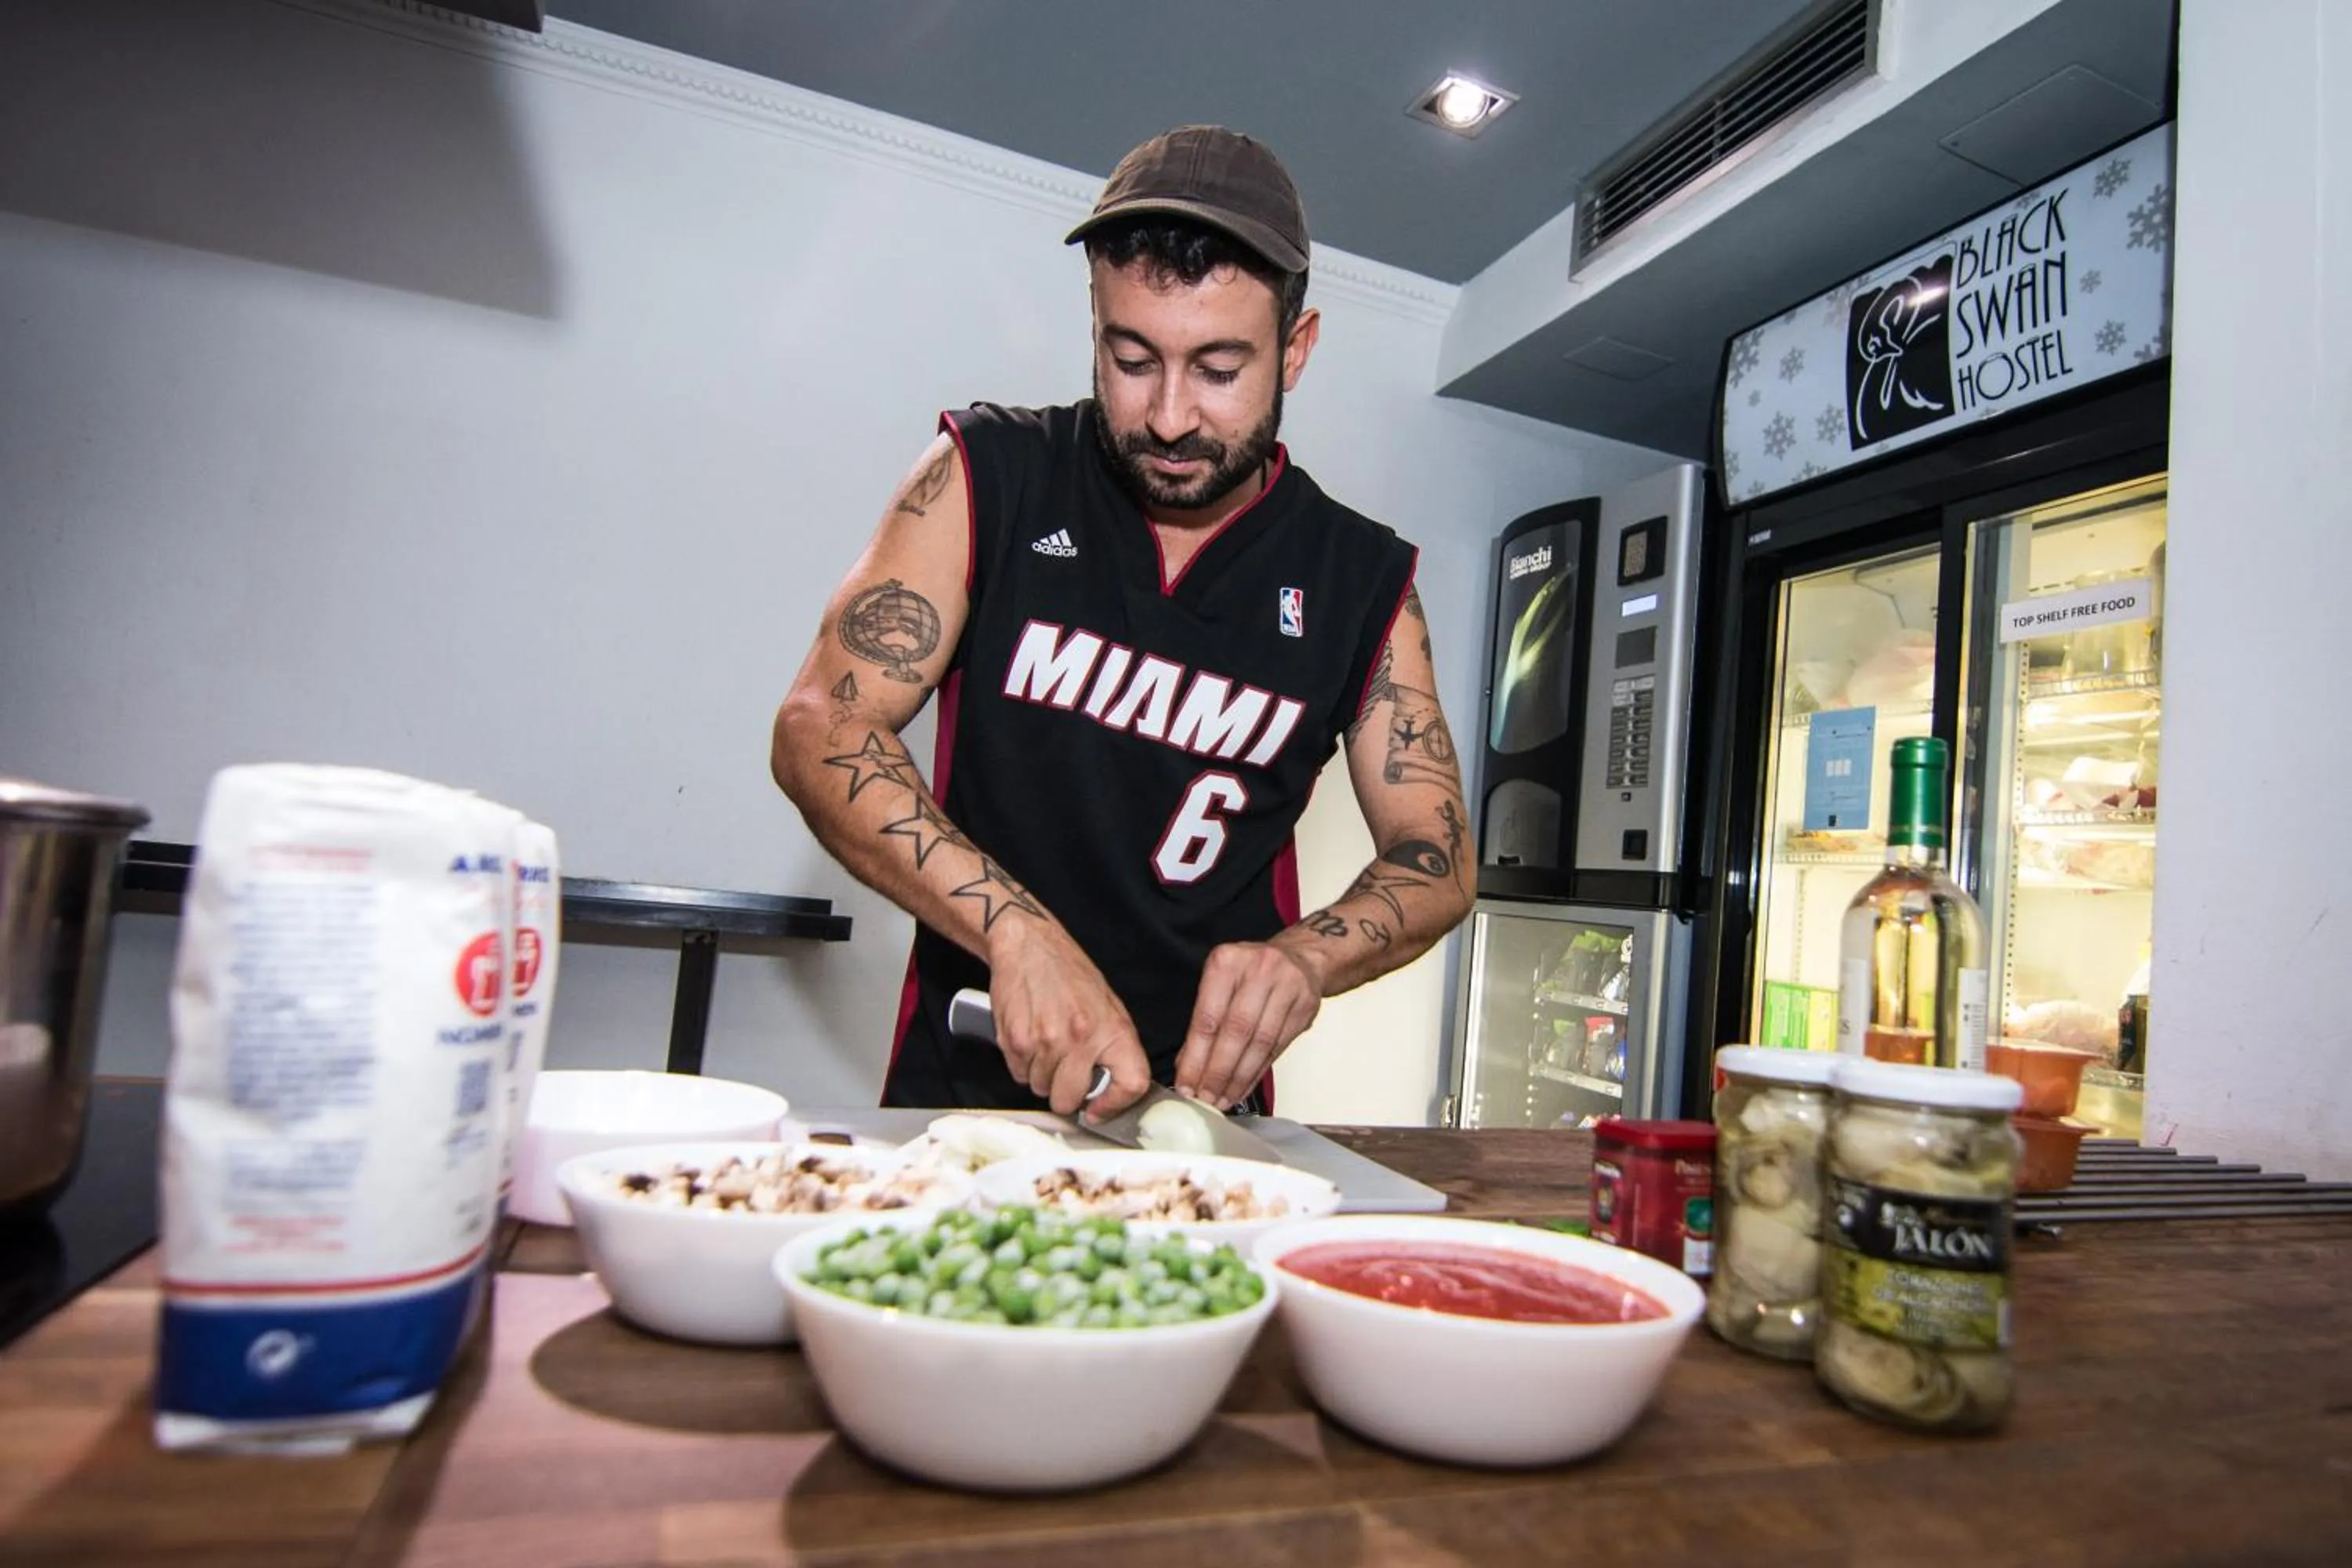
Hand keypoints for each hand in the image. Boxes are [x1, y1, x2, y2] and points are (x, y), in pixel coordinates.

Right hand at [985, 922, 1152, 1117]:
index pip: (1131, 1084)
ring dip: (1042, 1076)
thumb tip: (1115, 1090)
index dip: (1115, 1105)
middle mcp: (1079, 1038)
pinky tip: (1030, 1038)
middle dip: (1066, 1093)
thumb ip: (1113, 1048)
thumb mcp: (1108, 1005)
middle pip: (1069, 1100)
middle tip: (1065, 1072)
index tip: (1099, 1109)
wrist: (1028, 945)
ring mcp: (1044, 1041)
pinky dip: (1023, 1064)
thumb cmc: (1069, 974)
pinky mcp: (1014, 1041)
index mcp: (1112, 1028)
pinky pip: (1019, 1075)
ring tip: (1046, 1045)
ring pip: (1040, 1089)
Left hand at [1174, 941, 1322, 1110]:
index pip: (1208, 1017)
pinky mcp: (1306, 1006)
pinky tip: (1243, 1087)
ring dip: (1239, 1078)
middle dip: (1218, 1072)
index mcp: (1227, 962)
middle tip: (1205, 1099)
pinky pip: (1278, 1048)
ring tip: (1223, 1100)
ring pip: (1260, 1043)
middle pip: (1236, 1032)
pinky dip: (1258, 1073)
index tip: (1186, 1085)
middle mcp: (1259, 970)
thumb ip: (1204, 1021)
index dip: (1196, 1057)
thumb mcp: (1220, 983)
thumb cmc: (1251, 974)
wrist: (1301, 958)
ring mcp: (1287, 987)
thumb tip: (1187, 1067)